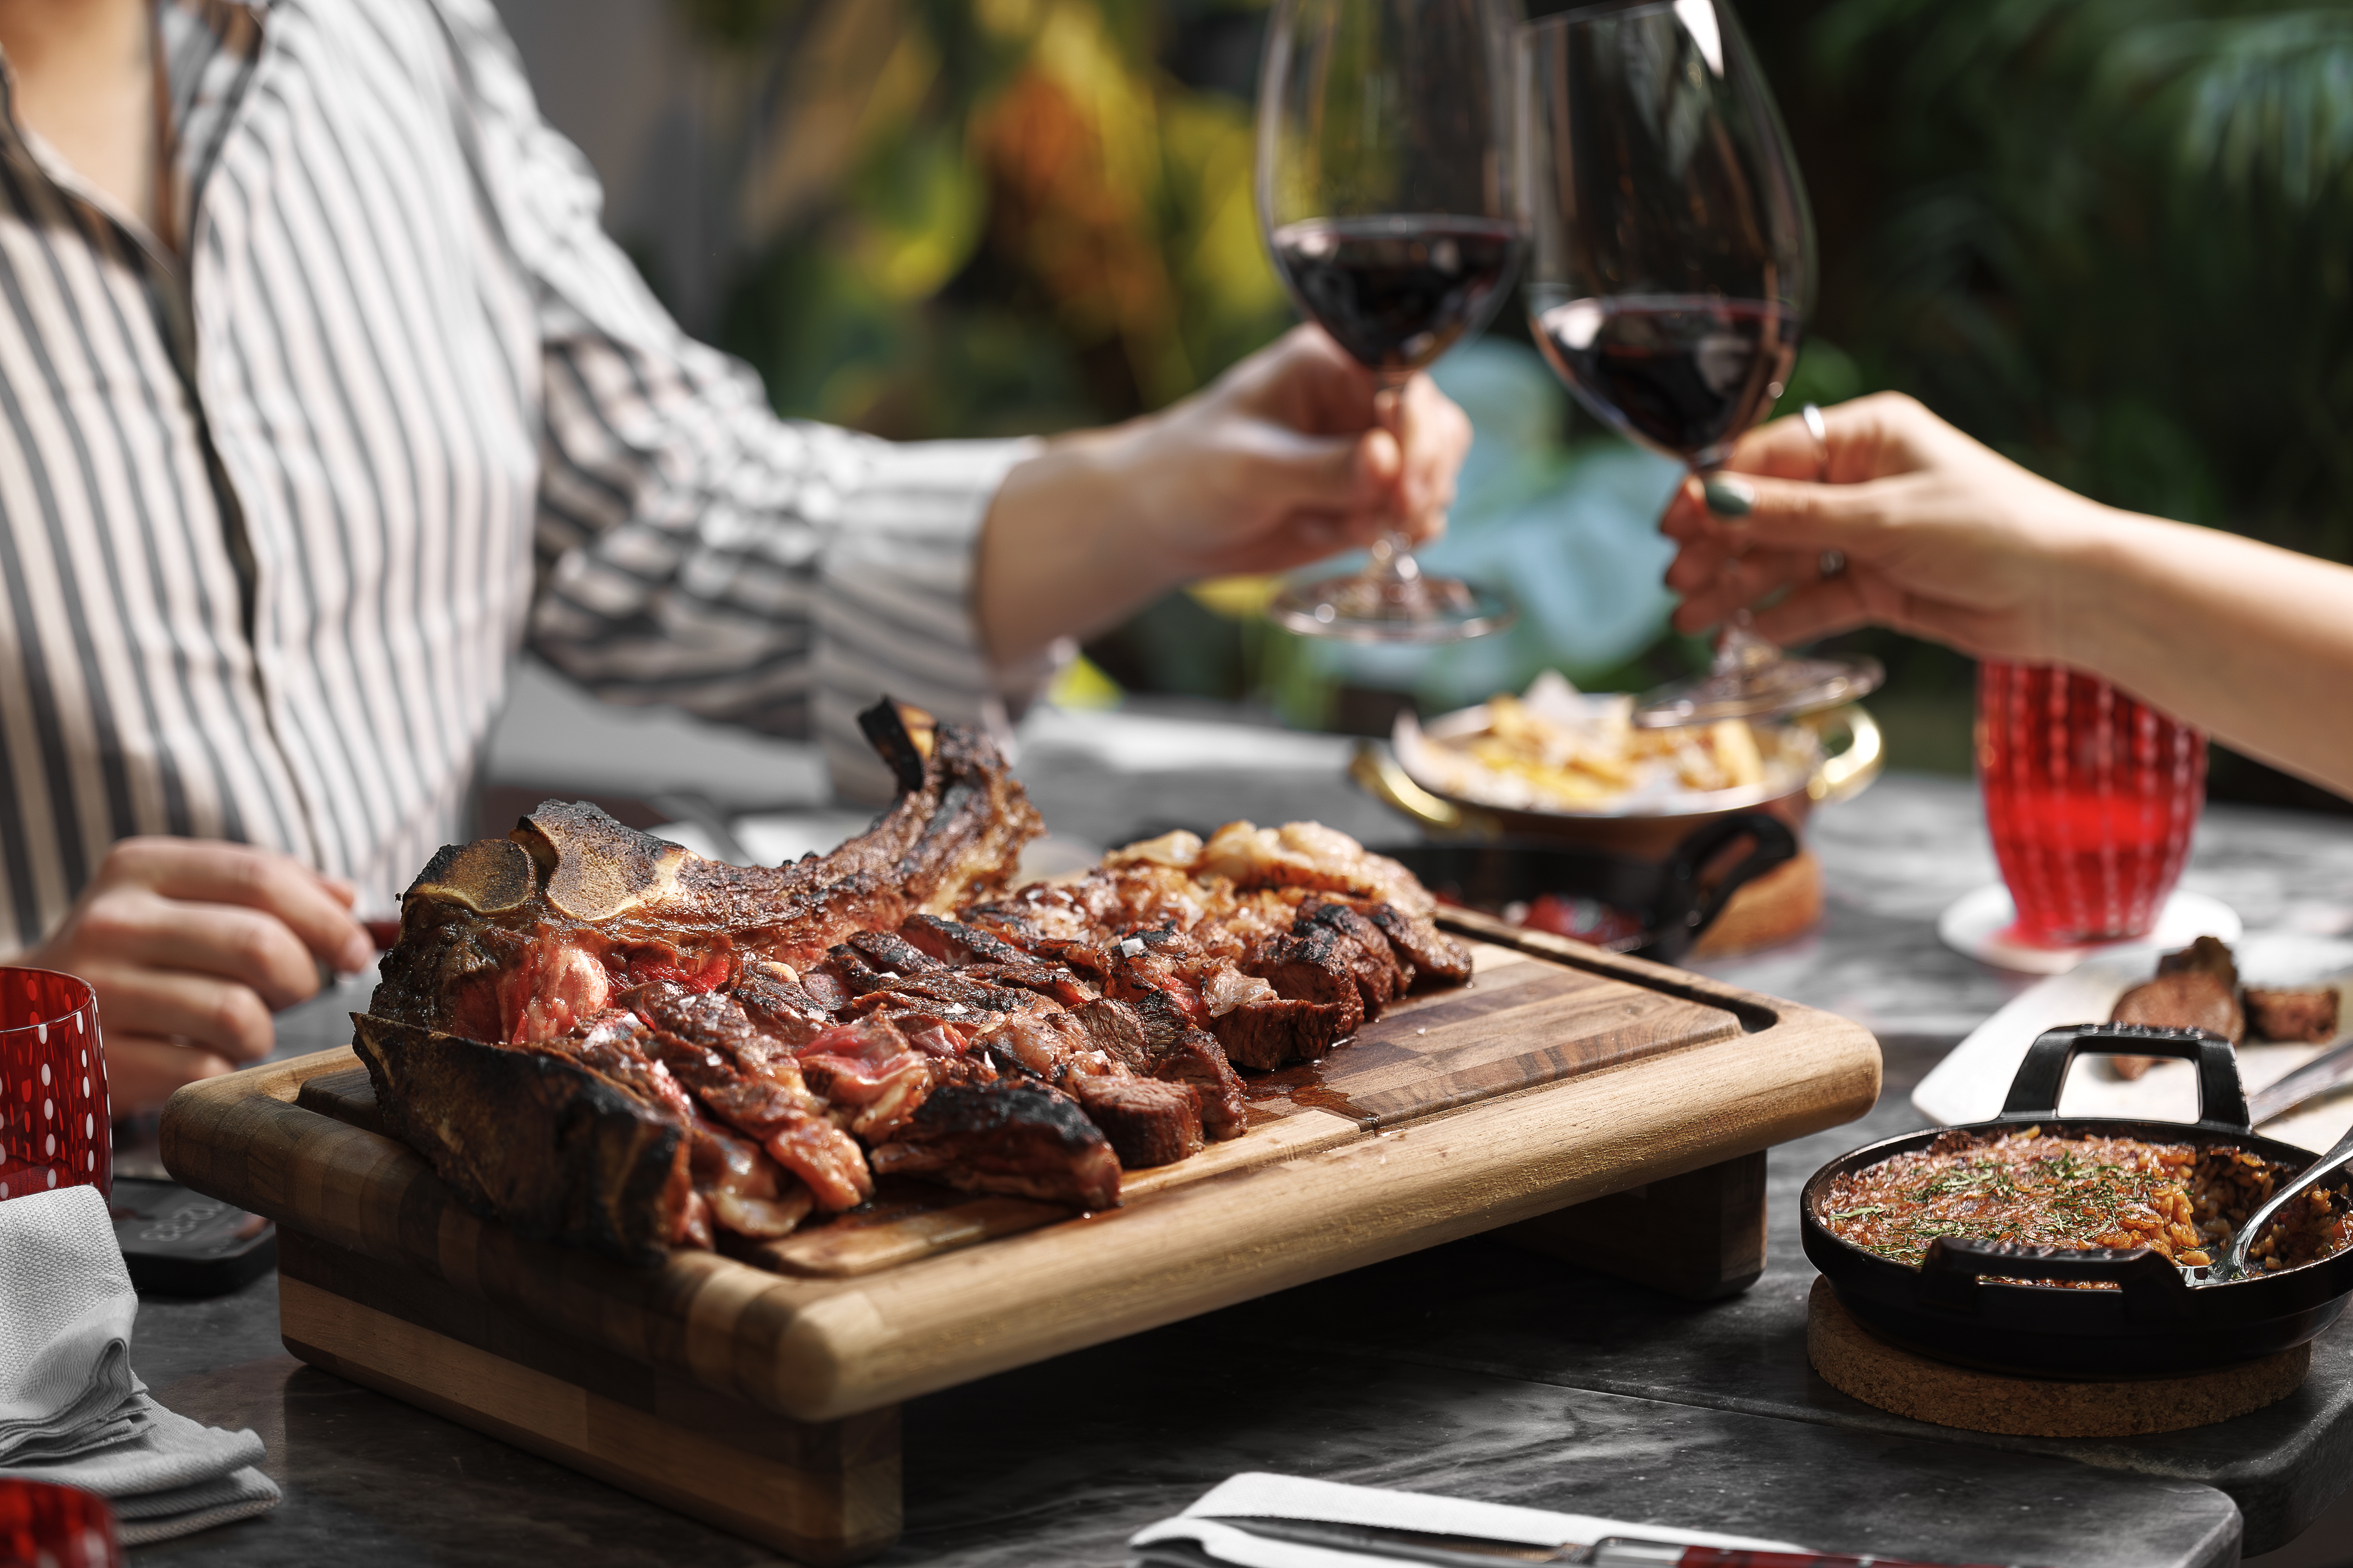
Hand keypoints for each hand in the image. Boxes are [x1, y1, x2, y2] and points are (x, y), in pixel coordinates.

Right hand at [15, 838, 374, 1111]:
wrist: (23, 1016)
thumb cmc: (131, 954)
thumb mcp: (180, 899)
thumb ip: (265, 890)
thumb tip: (350, 902)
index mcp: (142, 869)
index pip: (261, 877)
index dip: (327, 918)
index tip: (359, 948)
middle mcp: (113, 923)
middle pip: (258, 944)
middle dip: (303, 976)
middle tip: (298, 991)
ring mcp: (99, 992)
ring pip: (237, 1015)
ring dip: (262, 1031)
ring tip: (241, 1027)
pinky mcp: (98, 1058)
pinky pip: (204, 1070)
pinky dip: (221, 1069)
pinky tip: (198, 1056)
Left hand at [1114, 323, 1471, 574]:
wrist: (1163, 524)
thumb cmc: (1190, 473)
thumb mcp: (1249, 468)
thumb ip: (1321, 469)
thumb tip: (1387, 461)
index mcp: (1330, 362)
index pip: (1404, 381)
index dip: (1416, 431)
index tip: (1404, 483)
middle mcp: (1357, 400)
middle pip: (1436, 426)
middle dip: (1425, 476)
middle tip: (1398, 519)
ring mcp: (1366, 452)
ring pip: (1434, 472)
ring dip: (1412, 510)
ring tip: (1359, 533)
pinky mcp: (1366, 498)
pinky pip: (1413, 512)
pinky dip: (1399, 533)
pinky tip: (1360, 542)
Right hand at [1659, 392, 2112, 665]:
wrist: (2067, 594)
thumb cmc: (1991, 529)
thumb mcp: (1881, 518)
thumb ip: (1791, 516)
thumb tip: (1712, 501)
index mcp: (1865, 436)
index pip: (1767, 458)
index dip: (1714, 492)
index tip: (1670, 525)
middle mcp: (1861, 480)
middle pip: (1767, 512)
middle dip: (1718, 548)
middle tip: (1676, 585)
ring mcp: (1868, 533)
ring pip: (1784, 560)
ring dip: (1739, 588)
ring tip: (1691, 622)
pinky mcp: (1880, 583)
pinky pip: (1815, 598)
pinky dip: (1783, 616)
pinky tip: (1747, 634)